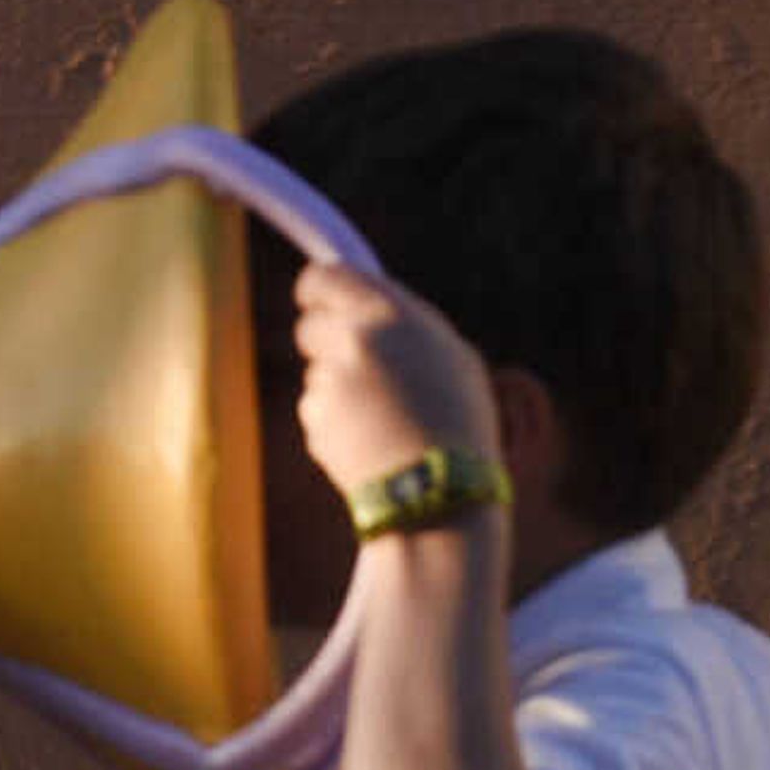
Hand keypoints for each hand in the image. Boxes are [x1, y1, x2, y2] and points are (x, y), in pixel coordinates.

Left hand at [294, 263, 501, 493]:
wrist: (442, 491)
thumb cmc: (460, 425)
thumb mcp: (455, 361)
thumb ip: (408, 328)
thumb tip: (372, 308)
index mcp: (391, 314)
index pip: (326, 277)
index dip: (317, 290)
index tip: (314, 299)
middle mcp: (355, 340)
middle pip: (310, 328)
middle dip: (325, 346)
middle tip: (355, 371)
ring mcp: (332, 381)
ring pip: (317, 376)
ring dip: (339, 393)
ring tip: (384, 424)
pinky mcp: (316, 420)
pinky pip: (317, 414)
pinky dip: (337, 429)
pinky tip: (371, 447)